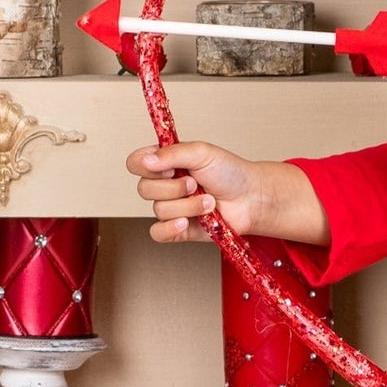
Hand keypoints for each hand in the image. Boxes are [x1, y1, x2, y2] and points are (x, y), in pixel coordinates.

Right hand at [126, 140, 265, 243]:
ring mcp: (171, 208)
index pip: (135, 163)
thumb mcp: (202, 153)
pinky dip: (169, 228)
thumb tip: (147, 160)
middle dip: (174, 188)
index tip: (171, 168)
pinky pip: (158, 233)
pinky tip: (185, 223)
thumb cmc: (230, 172)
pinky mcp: (179, 229)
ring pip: (159, 210)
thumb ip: (173, 153)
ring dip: (188, 206)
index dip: (147, 167)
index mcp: (165, 163)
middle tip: (196, 184)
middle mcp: (164, 185)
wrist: (251, 198)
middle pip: (144, 189)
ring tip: (209, 201)